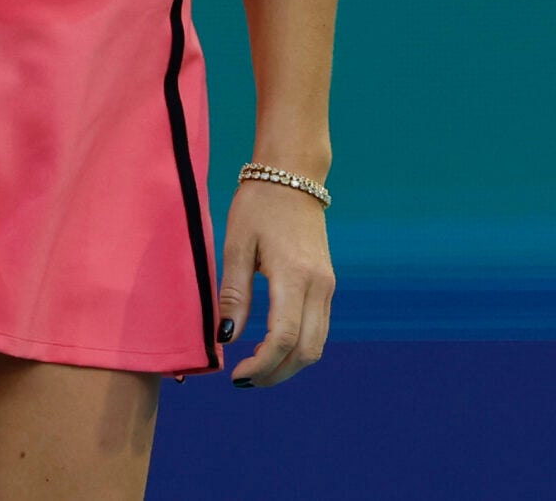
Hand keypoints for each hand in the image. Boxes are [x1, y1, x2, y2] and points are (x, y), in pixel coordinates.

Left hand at [216, 178, 333, 387]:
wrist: (293, 176)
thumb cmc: (258, 206)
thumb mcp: (237, 246)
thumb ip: (234, 294)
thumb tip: (227, 338)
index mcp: (294, 275)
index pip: (284, 338)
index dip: (261, 365)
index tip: (236, 376)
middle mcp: (318, 284)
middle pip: (307, 350)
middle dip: (277, 374)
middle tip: (245, 380)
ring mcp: (327, 285)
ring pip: (317, 343)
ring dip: (289, 364)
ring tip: (257, 368)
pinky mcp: (327, 284)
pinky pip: (319, 328)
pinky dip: (298, 347)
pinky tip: (272, 347)